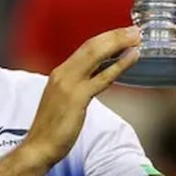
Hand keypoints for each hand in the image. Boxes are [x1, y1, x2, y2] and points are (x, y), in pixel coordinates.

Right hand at [23, 27, 141, 165]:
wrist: (39, 146)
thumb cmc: (52, 129)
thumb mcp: (62, 101)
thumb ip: (76, 88)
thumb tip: (94, 81)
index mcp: (60, 73)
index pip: (85, 48)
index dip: (105, 39)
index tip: (121, 33)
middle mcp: (63, 74)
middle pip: (92, 46)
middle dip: (114, 36)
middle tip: (134, 29)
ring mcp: (69, 84)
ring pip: (96, 55)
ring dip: (118, 43)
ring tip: (136, 37)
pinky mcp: (77, 98)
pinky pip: (102, 77)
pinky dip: (119, 65)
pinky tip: (132, 57)